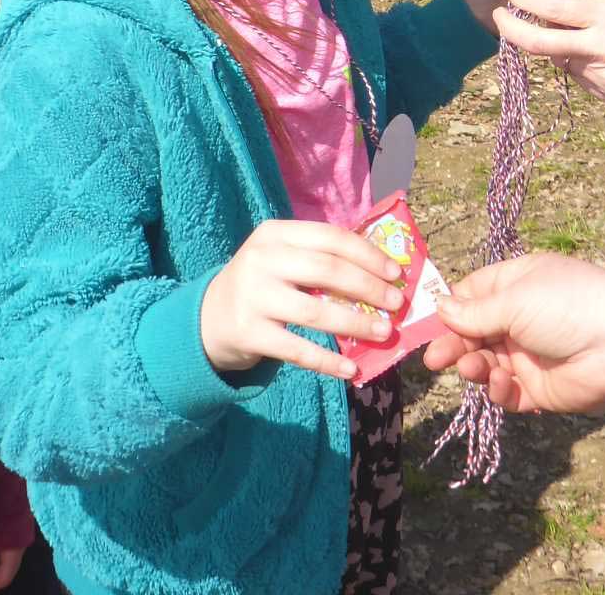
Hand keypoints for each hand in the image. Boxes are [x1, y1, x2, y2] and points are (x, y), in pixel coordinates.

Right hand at [202, 220, 406, 378]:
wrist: (208, 318)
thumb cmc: (262, 284)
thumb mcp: (282, 258)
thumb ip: (321, 258)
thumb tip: (381, 274)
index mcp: (276, 234)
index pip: (331, 237)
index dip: (368, 255)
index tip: (396, 273)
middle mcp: (262, 260)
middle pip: (327, 271)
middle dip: (369, 288)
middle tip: (396, 304)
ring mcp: (254, 296)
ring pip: (316, 311)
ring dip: (356, 324)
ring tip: (385, 334)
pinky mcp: (249, 333)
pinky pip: (298, 350)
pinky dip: (328, 362)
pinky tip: (351, 370)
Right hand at [424, 255, 604, 414]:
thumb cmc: (568, 305)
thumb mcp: (515, 299)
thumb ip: (475, 311)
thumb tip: (441, 307)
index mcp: (517, 284)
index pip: (473, 294)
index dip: (450, 308)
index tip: (427, 323)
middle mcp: (521, 318)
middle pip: (474, 334)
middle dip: (454, 345)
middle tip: (434, 360)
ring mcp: (530, 355)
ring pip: (487, 365)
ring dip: (474, 368)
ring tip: (471, 369)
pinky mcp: (539, 388)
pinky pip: (508, 392)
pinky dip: (500, 390)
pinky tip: (502, 384)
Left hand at [494, 0, 604, 135]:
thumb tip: (576, 10)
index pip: (554, 7)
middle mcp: (600, 49)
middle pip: (539, 42)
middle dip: (512, 29)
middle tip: (498, 18)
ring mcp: (602, 79)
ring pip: (561, 60)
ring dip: (556, 47)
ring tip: (564, 34)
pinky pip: (582, 78)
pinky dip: (580, 65)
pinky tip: (598, 59)